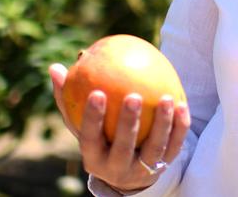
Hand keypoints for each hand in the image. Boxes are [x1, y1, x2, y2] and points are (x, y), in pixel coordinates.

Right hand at [49, 63, 189, 191]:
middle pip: (124, 147)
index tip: (97, 91)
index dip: (92, 118)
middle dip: (128, 123)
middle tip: (134, 95)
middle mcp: (117, 168)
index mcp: (93, 157)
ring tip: (166, 97)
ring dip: (162, 124)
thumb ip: (69, 98)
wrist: (127, 170)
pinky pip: (174, 146)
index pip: (90, 138)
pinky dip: (179, 127)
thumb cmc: (100, 136)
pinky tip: (182, 104)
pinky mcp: (164, 166)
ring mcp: (142, 170)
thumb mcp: (82, 123)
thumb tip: (55, 68)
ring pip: (154, 149)